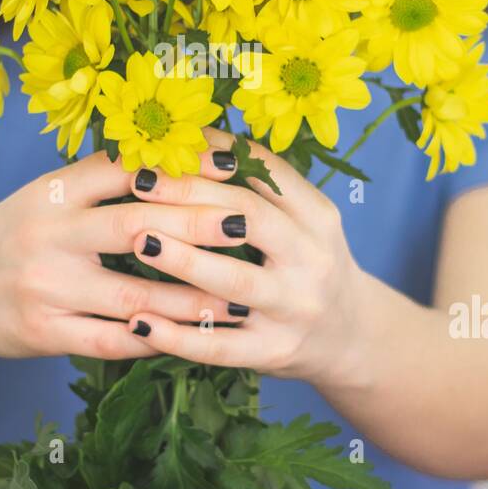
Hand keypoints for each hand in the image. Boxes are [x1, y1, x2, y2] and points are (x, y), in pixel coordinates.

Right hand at [0, 146, 252, 361]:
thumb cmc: (14, 233)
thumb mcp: (47, 195)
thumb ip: (101, 178)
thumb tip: (178, 154)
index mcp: (55, 191)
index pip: (127, 170)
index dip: (184, 166)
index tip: (234, 166)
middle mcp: (49, 234)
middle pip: (136, 225)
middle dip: (199, 226)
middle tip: (248, 227)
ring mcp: (45, 286)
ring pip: (132, 293)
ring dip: (191, 299)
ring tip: (238, 299)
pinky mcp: (41, 332)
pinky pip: (108, 340)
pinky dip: (153, 340)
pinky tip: (189, 339)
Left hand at [117, 126, 368, 386]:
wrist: (351, 337)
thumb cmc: (308, 264)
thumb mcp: (304, 220)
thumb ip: (262, 185)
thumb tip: (198, 136)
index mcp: (318, 217)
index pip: (266, 175)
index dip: (213, 156)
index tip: (168, 147)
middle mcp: (312, 260)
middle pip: (248, 218)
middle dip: (190, 196)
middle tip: (140, 183)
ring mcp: (293, 310)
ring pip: (232, 282)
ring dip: (182, 259)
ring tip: (137, 239)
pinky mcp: (272, 352)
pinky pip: (217, 346)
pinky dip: (175, 336)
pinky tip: (138, 322)